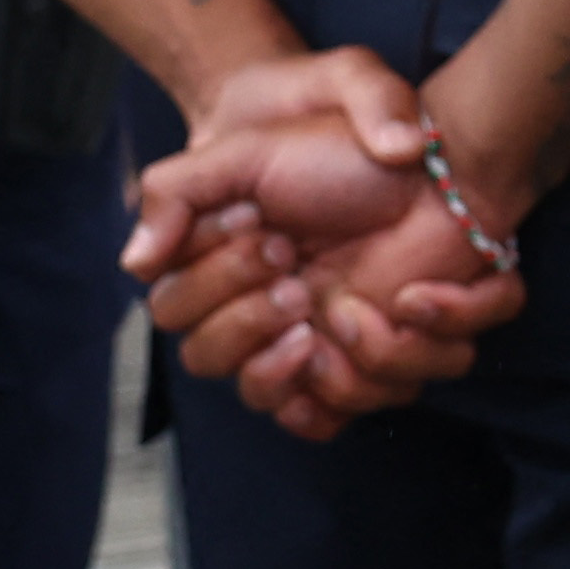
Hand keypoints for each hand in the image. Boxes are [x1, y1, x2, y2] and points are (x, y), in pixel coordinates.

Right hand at [126, 52, 521, 442]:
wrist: (434, 178)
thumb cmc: (340, 154)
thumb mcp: (249, 150)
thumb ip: (177, 191)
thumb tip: (134, 262)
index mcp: (218, 264)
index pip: (172, 304)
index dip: (212, 270)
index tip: (257, 218)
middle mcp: (252, 309)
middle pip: (204, 356)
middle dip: (244, 311)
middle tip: (291, 258)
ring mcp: (300, 344)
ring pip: (258, 394)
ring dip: (280, 358)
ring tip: (320, 306)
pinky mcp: (351, 370)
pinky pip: (320, 417)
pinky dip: (331, 393)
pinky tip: (348, 341)